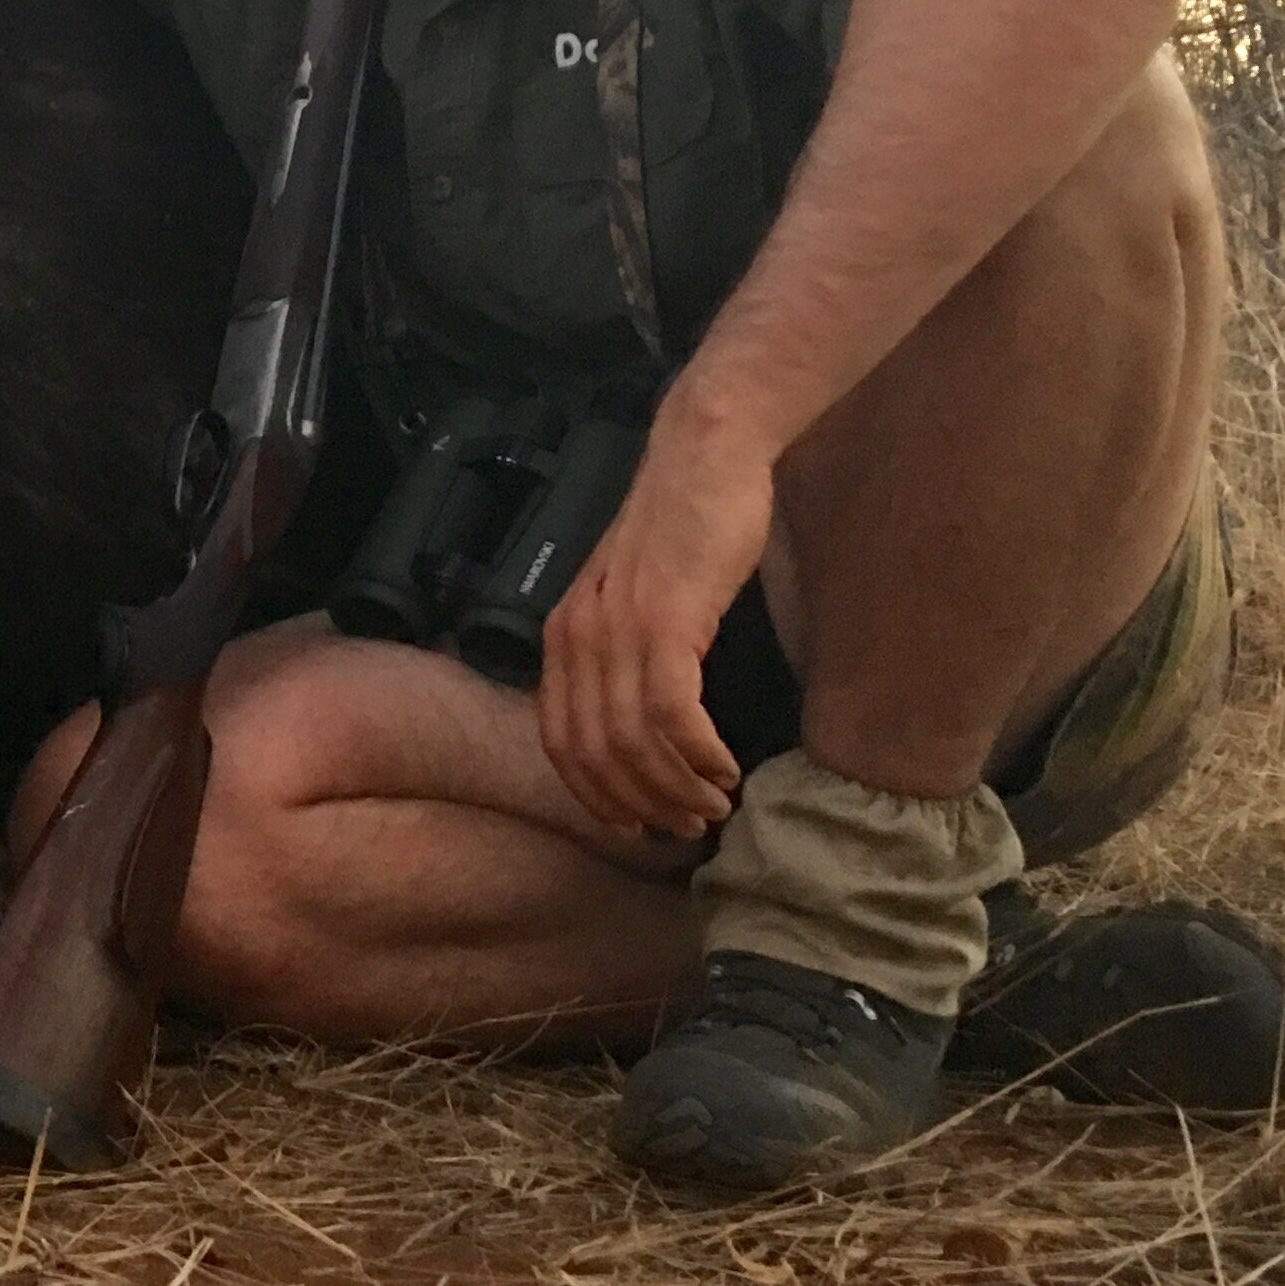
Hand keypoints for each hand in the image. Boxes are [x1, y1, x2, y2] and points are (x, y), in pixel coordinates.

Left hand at [536, 416, 770, 836]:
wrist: (706, 457)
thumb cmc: (683, 527)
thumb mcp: (635, 598)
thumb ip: (625, 652)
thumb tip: (642, 721)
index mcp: (562, 638)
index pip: (559, 743)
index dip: (596, 795)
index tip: (636, 825)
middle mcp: (577, 640)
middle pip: (594, 755)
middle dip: (640, 804)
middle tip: (687, 827)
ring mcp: (617, 632)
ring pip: (633, 744)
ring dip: (676, 788)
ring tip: (714, 805)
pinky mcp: (664, 622)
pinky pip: (671, 715)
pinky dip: (697, 755)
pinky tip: (725, 769)